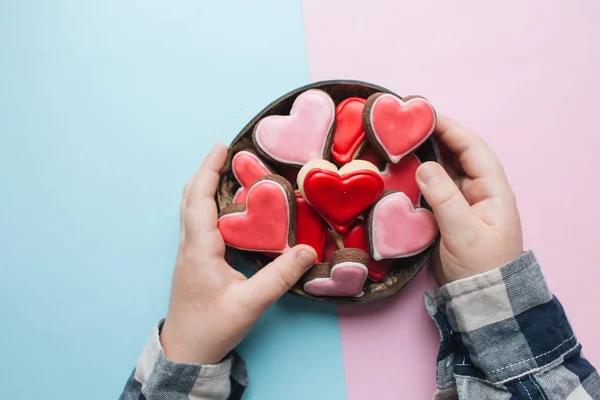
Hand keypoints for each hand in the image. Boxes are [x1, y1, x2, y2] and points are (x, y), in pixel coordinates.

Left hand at [160, 143, 316, 364]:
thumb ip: (279, 277)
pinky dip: (208, 204)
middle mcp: (189, 245)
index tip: (222, 146)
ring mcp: (188, 253)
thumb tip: (309, 251)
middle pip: (190, 197)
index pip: (199, 199)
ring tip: (228, 172)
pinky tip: (226, 208)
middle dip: (206, 170)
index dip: (209, 169)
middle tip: (227, 152)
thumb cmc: (212, 328)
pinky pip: (197, 222)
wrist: (186, 351)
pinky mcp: (193, 261)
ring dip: (205, 185)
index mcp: (199, 249)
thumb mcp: (250, 304)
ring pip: (191, 209)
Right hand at [415, 115, 522, 284]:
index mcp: (492, 190)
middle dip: (435, 135)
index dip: (451, 128)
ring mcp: (463, 201)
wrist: (481, 298)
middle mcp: (479, 190)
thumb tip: (424, 166)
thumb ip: (445, 198)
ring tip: (401, 139)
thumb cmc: (481, 267)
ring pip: (444, 168)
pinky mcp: (448, 213)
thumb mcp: (464, 232)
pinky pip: (433, 186)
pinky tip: (403, 168)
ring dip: (425, 153)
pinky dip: (419, 175)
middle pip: (457, 154)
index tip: (426, 113)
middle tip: (408, 122)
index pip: (472, 148)